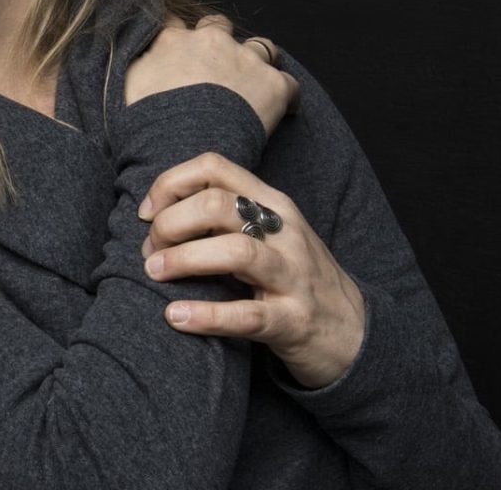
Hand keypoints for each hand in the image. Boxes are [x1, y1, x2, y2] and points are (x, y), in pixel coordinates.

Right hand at [124, 15, 299, 134]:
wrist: (181, 153)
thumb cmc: (145, 129)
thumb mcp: (120, 90)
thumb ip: (126, 68)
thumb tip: (120, 56)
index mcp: (171, 41)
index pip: (173, 23)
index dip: (177, 36)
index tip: (178, 50)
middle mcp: (209, 41)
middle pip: (217, 25)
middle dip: (219, 40)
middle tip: (218, 68)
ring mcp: (244, 59)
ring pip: (260, 47)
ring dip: (257, 61)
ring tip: (255, 82)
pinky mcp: (273, 85)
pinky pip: (289, 83)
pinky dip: (286, 95)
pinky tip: (283, 109)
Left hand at [138, 152, 365, 388]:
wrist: (353, 332)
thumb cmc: (291, 275)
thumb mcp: (266, 232)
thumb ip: (222, 215)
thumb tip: (156, 212)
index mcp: (271, 202)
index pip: (214, 167)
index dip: (170, 183)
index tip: (147, 212)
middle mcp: (284, 230)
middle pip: (216, 204)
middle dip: (171, 223)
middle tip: (149, 251)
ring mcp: (293, 275)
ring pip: (235, 251)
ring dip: (184, 259)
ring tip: (154, 272)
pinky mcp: (293, 321)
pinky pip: (246, 315)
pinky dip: (206, 315)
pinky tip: (175, 316)